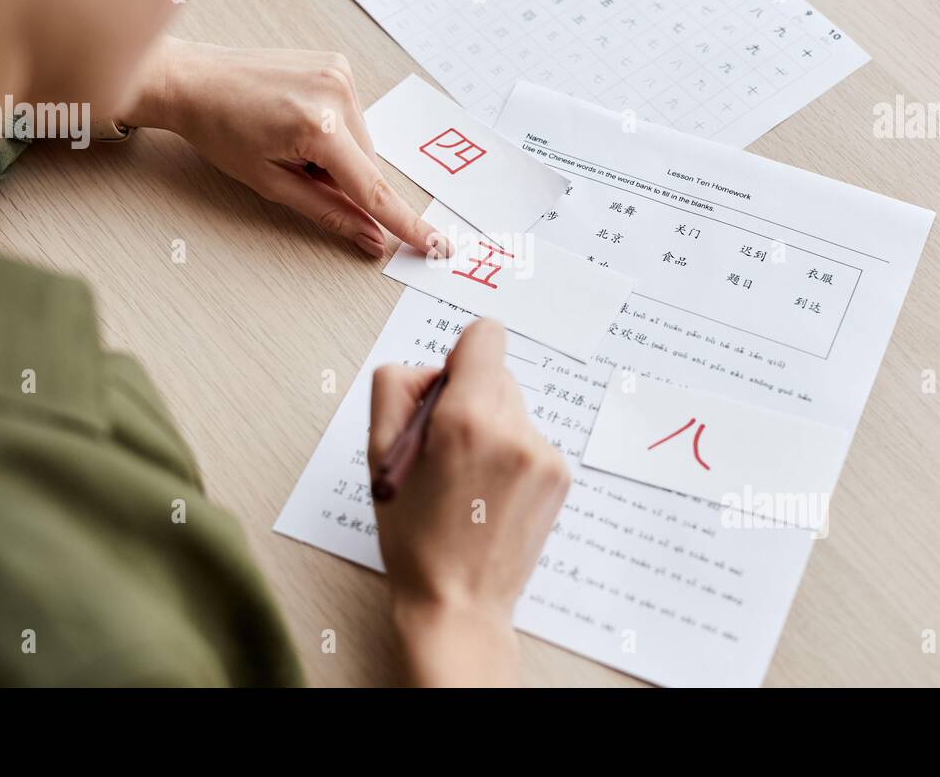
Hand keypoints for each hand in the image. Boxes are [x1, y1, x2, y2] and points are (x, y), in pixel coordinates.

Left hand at [125, 37, 450, 258]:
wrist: (193, 81)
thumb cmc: (219, 130)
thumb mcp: (271, 183)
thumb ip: (329, 212)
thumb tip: (370, 239)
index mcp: (319, 126)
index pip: (373, 188)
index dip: (405, 222)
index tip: (435, 243)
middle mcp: (337, 92)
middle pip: (366, 166)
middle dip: (342, 180)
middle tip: (294, 168)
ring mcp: (340, 72)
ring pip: (362, 143)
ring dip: (337, 155)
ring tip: (289, 140)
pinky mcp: (337, 64)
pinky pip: (352, 117)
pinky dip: (334, 132)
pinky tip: (297, 122)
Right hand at [368, 319, 570, 686]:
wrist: (458, 603)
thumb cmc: (413, 535)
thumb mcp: (379, 455)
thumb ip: (397, 388)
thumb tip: (432, 367)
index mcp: (466, 418)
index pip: (485, 336)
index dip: (459, 358)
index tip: (446, 391)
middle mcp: (513, 429)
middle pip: (496, 375)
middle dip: (468, 399)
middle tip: (442, 451)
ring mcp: (544, 454)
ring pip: (513, 409)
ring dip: (490, 429)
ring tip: (467, 481)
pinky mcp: (560, 476)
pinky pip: (531, 440)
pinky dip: (510, 457)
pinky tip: (491, 496)